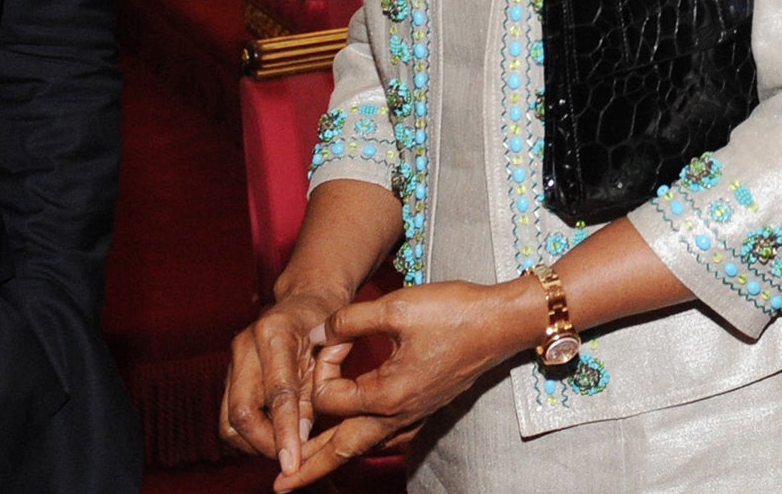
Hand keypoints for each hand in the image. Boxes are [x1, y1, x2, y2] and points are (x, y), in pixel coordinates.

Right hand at [221, 287, 349, 477]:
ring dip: (255, 443)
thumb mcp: (332, 354)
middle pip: (241, 412)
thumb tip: (300, 440)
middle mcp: (245, 344)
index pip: (277, 393)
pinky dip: (250, 434)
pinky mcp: (229, 374)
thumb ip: (315, 395)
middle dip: (266, 444)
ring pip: (229, 420)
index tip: (293, 463)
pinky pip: (229, 416)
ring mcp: (233, 359)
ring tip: (284, 447)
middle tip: (292, 459)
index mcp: (274, 333)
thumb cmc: (325, 326)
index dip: (285, 432)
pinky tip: (274, 435)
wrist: (307, 300)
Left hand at [274, 277, 542, 491]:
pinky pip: (385, 437)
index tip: (332, 337)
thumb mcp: (396, 307)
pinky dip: (361, 443)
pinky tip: (354, 441)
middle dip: (309, 467)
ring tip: (305, 472)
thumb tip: (318, 331)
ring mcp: (414, 415)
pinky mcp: (424, 408)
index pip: (329, 397)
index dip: (320, 366)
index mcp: (387, 393)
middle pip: (342, 449)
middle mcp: (399, 414)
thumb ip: (349, 320)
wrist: (501, 323)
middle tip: (280, 485)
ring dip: (331, 458)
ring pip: (363, 446)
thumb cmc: (452, 312)